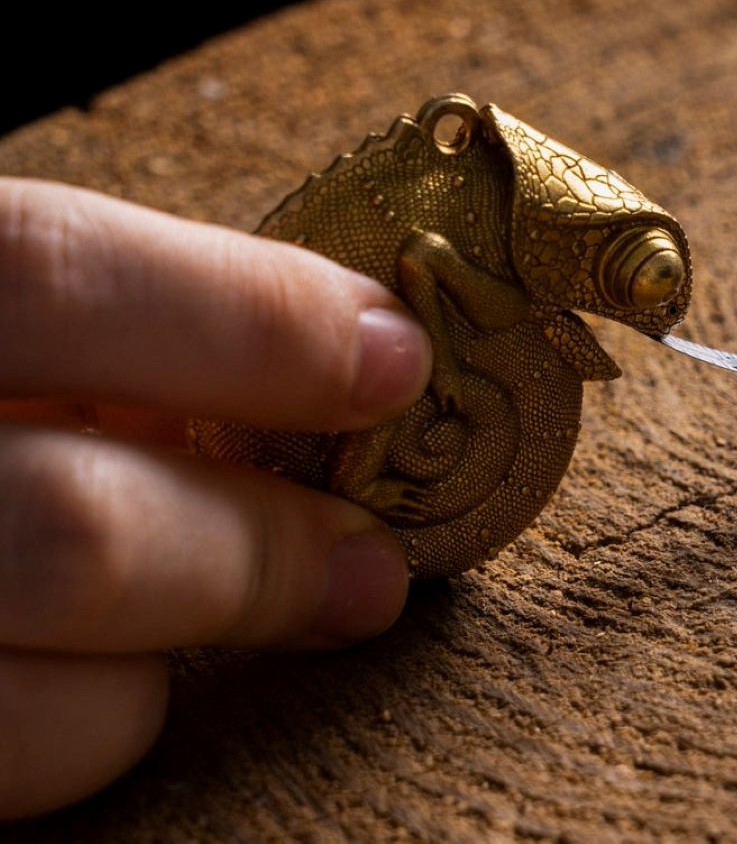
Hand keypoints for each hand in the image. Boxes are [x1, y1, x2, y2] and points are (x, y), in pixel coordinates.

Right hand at [0, 180, 430, 818]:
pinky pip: (3, 774)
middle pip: (71, 520)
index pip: (48, 270)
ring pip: (47, 697)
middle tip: (369, 555)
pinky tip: (114, 669)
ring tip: (271, 605)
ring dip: (192, 649)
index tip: (391, 353)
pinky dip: (98, 725)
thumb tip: (314, 349)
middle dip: (261, 546)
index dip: (249, 315)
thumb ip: (89, 326)